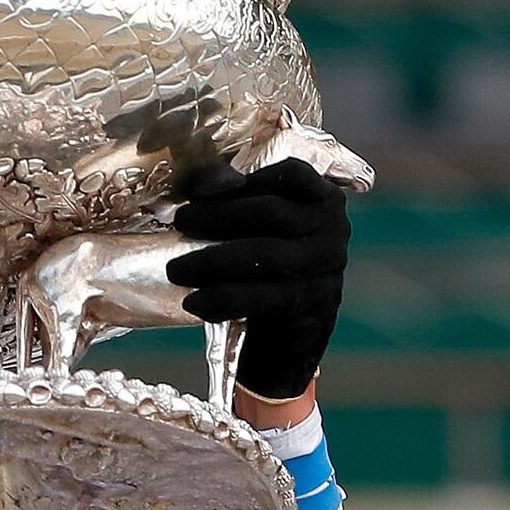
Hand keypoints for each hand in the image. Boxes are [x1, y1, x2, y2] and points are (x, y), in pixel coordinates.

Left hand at [166, 157, 350, 403]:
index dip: (246, 179)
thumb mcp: (263, 229)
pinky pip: (263, 297)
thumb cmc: (269, 267)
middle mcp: (333, 228)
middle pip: (271, 212)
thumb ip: (240, 200)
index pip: (289, 174)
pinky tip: (194, 302)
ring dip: (213, 260)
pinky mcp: (313, 304)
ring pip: (265, 255)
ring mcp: (327, 266)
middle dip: (218, 216)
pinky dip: (224, 299)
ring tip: (176, 269)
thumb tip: (205, 186)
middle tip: (180, 221)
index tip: (200, 192)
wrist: (292, 335)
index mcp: (324, 198)